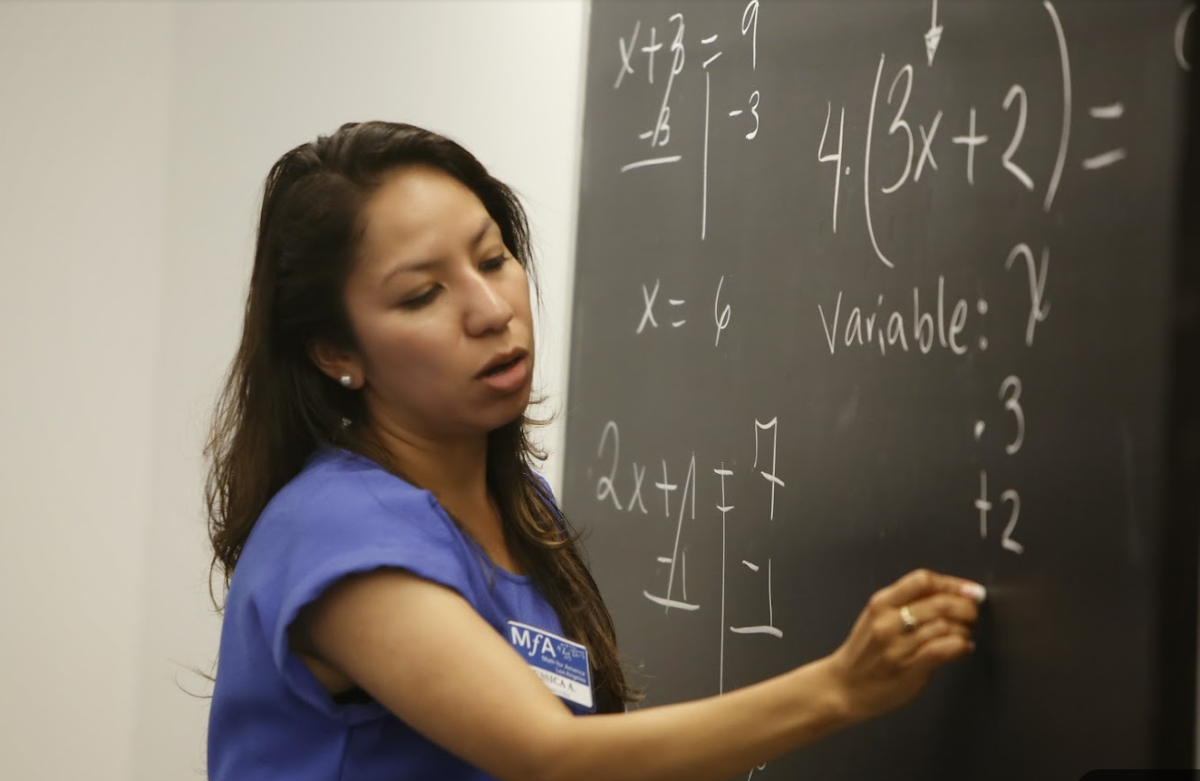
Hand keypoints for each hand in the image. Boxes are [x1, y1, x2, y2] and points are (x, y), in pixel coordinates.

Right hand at [822, 569, 983, 723]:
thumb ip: (905, 604)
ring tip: (965, 635)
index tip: (970, 590)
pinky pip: (944, 650)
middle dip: (966, 608)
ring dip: (965, 630)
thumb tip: (948, 594)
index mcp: (880, 603)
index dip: (953, 583)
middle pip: (940, 603)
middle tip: (972, 615)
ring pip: (946, 626)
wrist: (843, 687)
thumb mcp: (875, 618)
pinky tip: (963, 648)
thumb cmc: (862, 654)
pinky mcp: (909, 668)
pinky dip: (961, 646)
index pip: (922, 581)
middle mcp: (888, 622)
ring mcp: (898, 646)